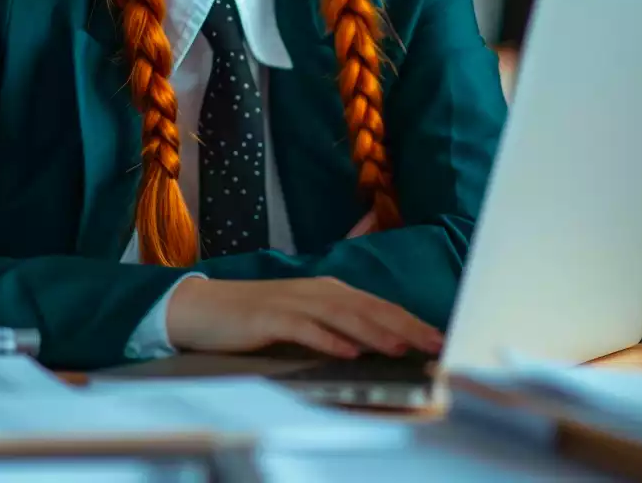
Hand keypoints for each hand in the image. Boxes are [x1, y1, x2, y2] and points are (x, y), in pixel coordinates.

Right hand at [165, 276, 442, 359]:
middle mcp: (314, 290)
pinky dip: (328, 340)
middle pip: (366, 306)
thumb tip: (370, 341)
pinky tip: (347, 352)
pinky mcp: (269, 317)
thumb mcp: (300, 311)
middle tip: (433, 343)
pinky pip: (304, 328)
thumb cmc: (255, 314)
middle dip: (404, 325)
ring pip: (341, 315)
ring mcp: (292, 302)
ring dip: (373, 331)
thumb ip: (334, 319)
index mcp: (326, 288)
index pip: (376, 304)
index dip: (408, 319)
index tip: (437, 337)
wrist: (204, 308)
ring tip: (400, 347)